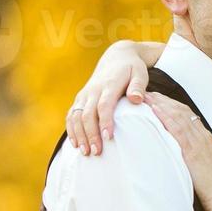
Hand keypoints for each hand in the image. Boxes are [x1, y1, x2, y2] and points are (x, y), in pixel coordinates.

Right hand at [66, 41, 153, 155]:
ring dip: (79, 135)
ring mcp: (84, 94)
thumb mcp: (140, 73)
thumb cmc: (132, 69)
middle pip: (87, 114)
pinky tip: (75, 144)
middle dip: (91, 134)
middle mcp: (93, 90)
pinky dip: (71, 130)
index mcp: (109, 84)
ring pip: (76, 116)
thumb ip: (138, 86)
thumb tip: (136, 99)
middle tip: (96, 152)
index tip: (108, 137)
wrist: (116, 58)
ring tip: (86, 153)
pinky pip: (71, 115)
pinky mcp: (80, 99)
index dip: (105, 121)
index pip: (104, 105)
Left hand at [143, 92, 211, 210]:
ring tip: (146, 97)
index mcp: (207, 140)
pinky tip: (154, 110)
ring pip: (178, 116)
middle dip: (164, 101)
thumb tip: (188, 158)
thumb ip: (199, 158)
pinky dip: (165, 117)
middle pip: (181, 112)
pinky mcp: (192, 152)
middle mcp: (202, 137)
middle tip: (148, 93)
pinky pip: (176, 129)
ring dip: (161, 104)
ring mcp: (198, 143)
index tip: (160, 100)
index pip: (188, 116)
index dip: (173, 106)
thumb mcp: (211, 167)